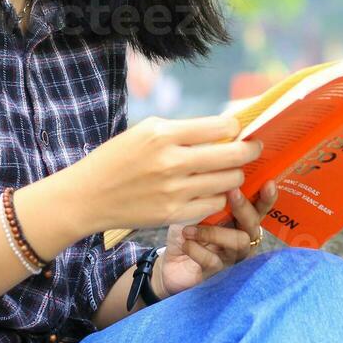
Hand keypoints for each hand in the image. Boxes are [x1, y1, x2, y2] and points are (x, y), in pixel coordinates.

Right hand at [62, 114, 264, 233]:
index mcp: (163, 134)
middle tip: (254, 148)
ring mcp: (174, 191)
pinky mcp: (174, 214)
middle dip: (250, 150)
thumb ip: (183, 130)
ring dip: (234, 175)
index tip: (239, 130)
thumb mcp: (145, 131)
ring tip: (229, 171)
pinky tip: (210, 191)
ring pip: (229, 182)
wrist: (88, 196)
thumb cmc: (117, 158)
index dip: (236, 128)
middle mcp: (171, 162)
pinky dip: (218, 196)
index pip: (220, 127)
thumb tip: (223, 129)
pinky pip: (214, 204)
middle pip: (233, 156)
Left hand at [156, 180, 277, 296]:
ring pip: (239, 242)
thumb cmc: (186, 232)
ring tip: (190, 230)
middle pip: (254, 224)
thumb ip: (208, 198)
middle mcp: (242, 239)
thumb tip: (215, 176)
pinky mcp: (218, 274)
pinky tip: (185, 244)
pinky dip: (197, 250)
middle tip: (232, 192)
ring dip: (213, 232)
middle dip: (244, 207)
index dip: (267, 197)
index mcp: (239, 221)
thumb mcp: (194, 211)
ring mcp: (232, 258)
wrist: (168, 264)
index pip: (259, 208)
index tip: (269, 183)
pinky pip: (214, 261)